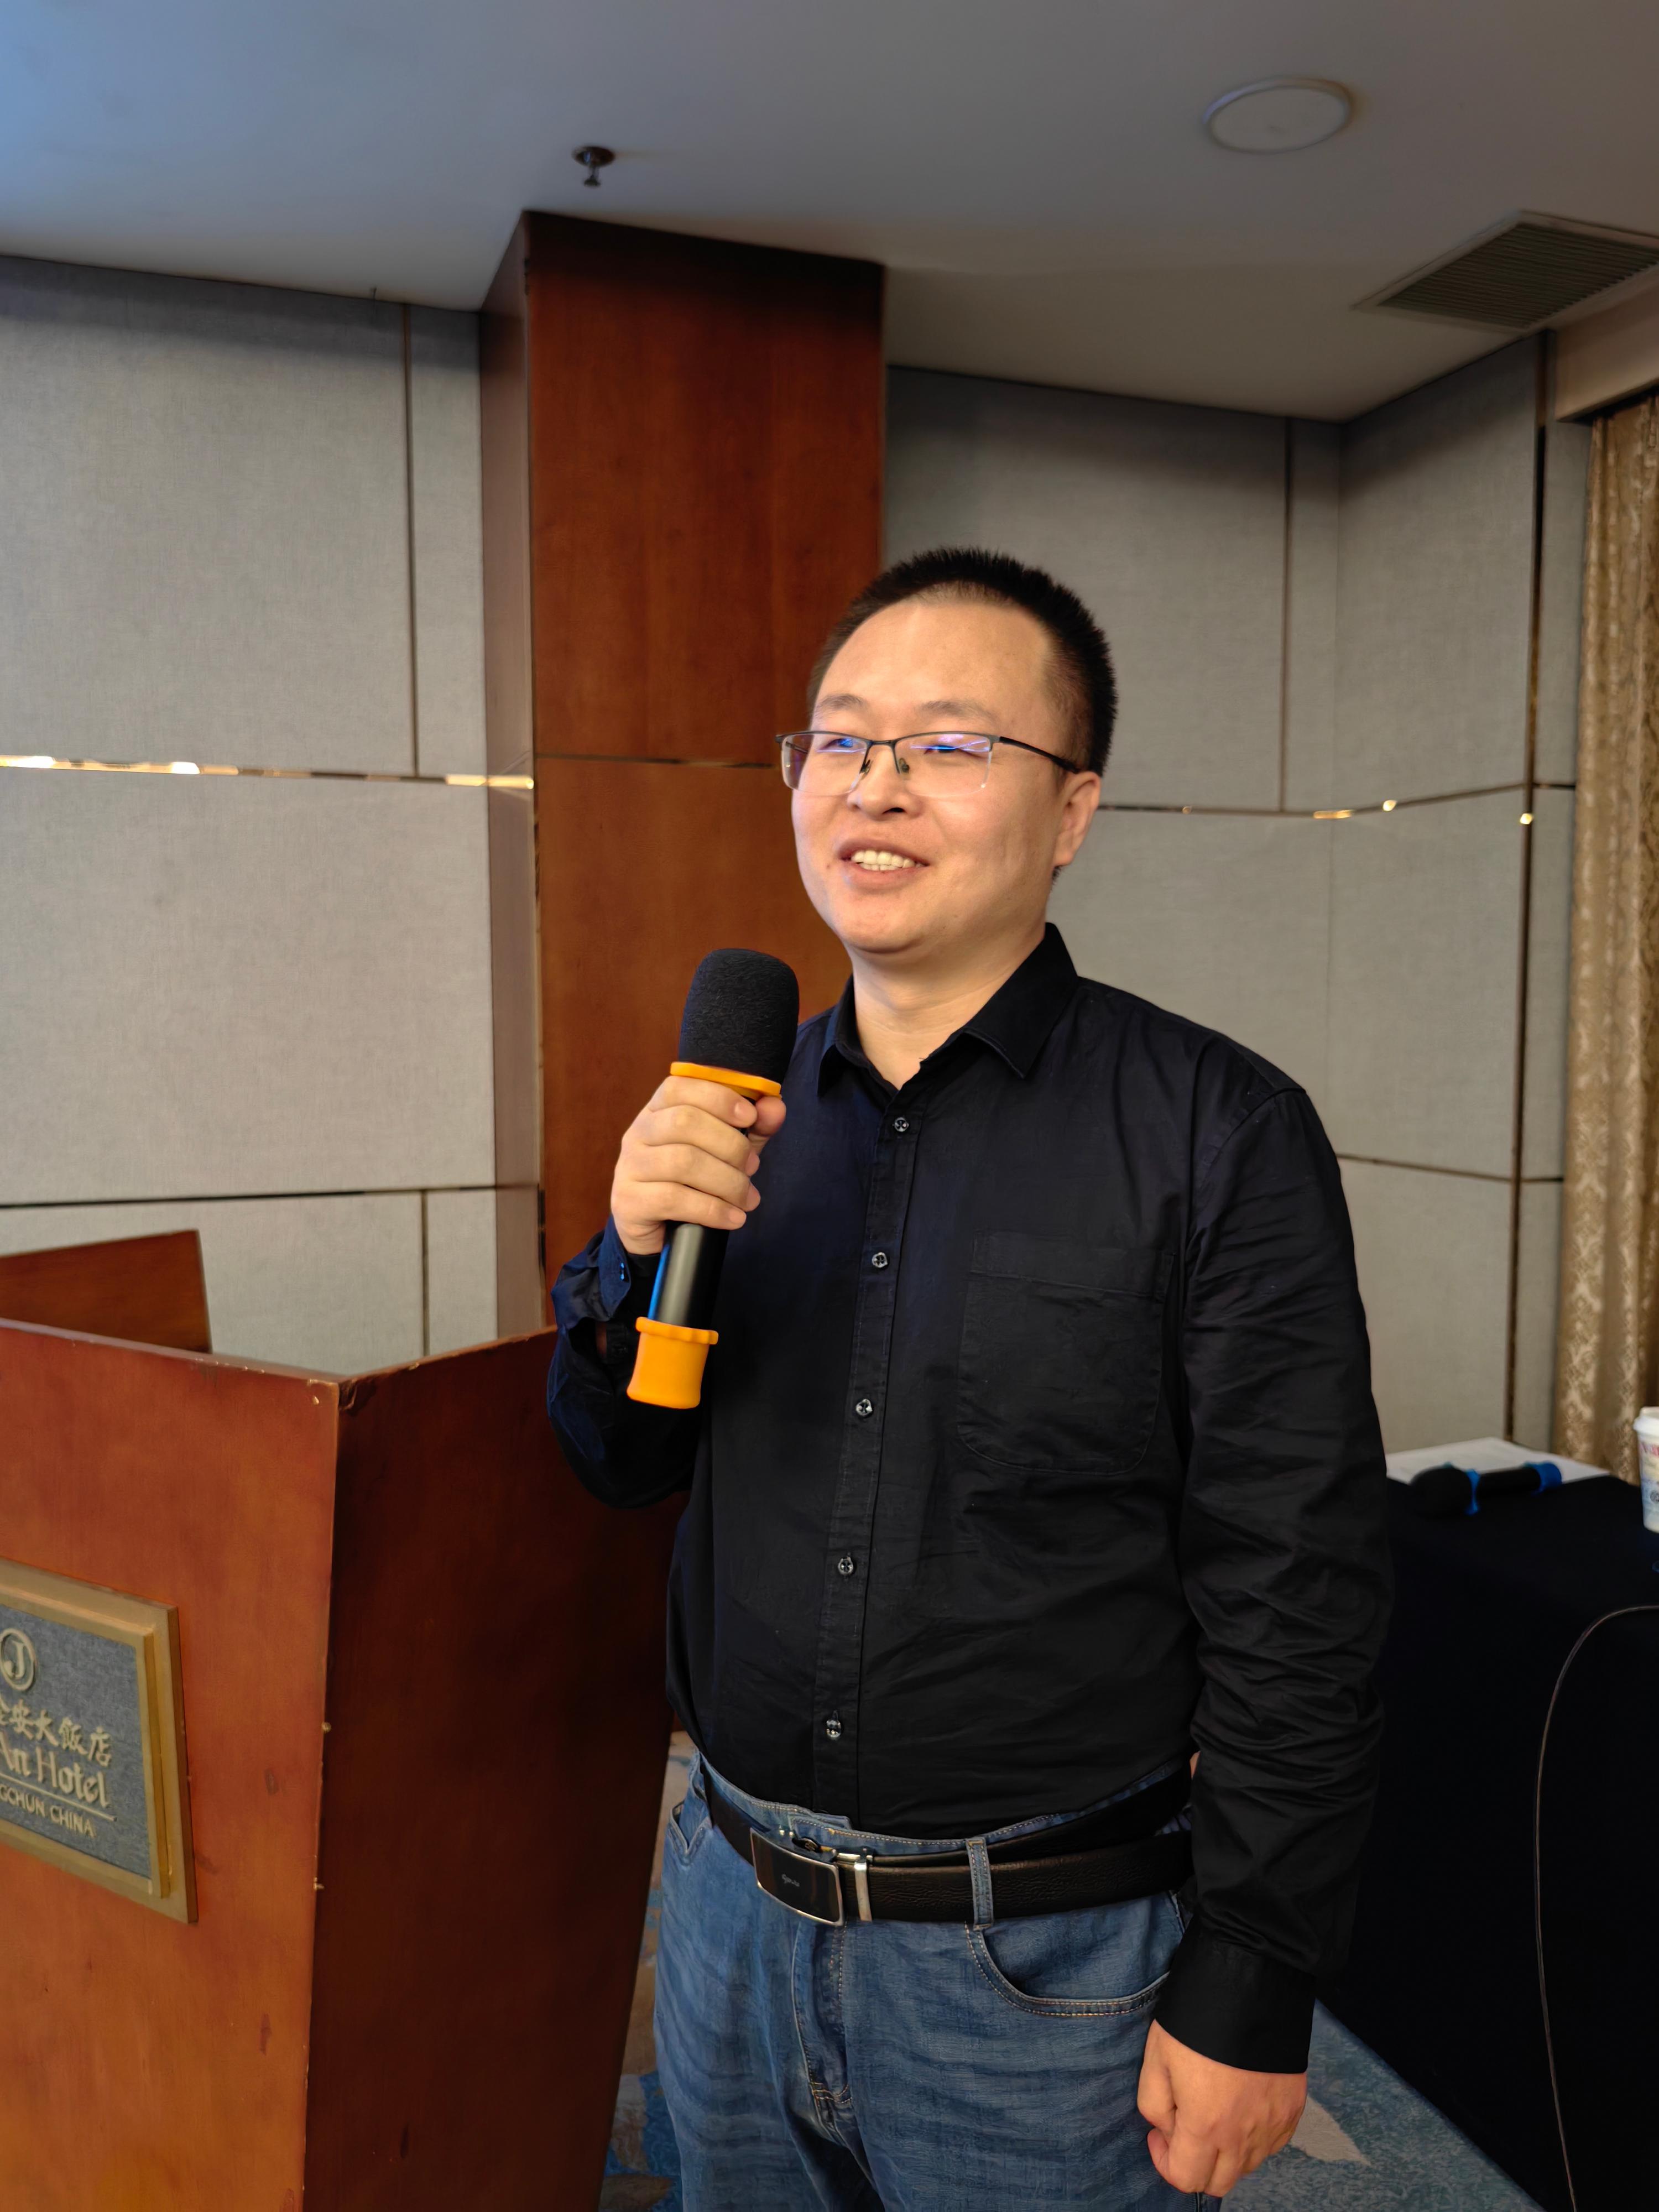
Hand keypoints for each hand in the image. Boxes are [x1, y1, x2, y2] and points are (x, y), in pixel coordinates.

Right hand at [611, 1076, 787, 1256]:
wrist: (656, 1230)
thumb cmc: (693, 1181)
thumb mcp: (726, 1150)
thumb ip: (751, 1127)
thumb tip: (774, 1107)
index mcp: (658, 1110)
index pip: (678, 1087)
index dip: (717, 1097)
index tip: (750, 1117)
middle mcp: (639, 1133)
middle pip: (684, 1122)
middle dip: (730, 1145)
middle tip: (752, 1167)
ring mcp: (630, 1167)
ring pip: (682, 1162)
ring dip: (727, 1182)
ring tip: (747, 1198)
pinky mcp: (630, 1202)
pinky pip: (673, 1199)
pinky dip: (713, 1210)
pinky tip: (734, 1218)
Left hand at [1137, 2020, 1304, 2196]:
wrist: (1251, 1984)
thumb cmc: (1196, 2019)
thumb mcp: (1156, 2058)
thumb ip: (1155, 2106)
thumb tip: (1169, 2129)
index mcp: (1207, 2125)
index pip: (1186, 2179)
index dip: (1164, 2161)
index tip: (1159, 2132)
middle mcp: (1244, 2135)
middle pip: (1219, 2182)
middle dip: (1195, 2163)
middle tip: (1184, 2124)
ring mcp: (1273, 2124)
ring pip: (1247, 2165)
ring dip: (1225, 2152)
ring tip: (1213, 2110)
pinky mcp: (1293, 2108)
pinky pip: (1272, 2144)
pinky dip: (1253, 2138)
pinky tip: (1240, 2106)